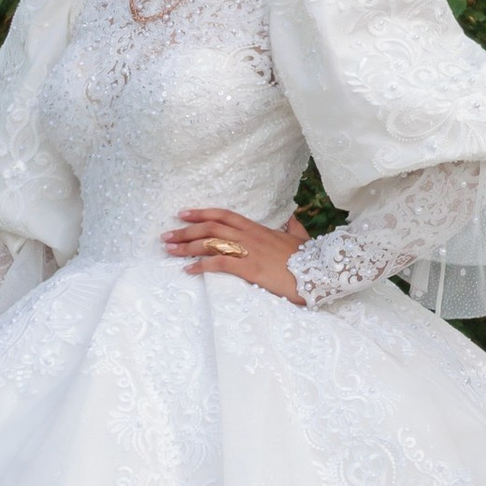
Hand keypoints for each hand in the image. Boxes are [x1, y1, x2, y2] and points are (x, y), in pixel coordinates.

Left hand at [163, 207, 307, 303]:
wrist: (319, 271)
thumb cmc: (308, 258)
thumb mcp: (299, 238)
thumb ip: (293, 228)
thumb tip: (293, 218)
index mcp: (258, 229)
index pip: (223, 215)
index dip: (201, 213)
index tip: (183, 214)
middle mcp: (249, 236)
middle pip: (211, 227)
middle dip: (186, 231)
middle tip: (167, 235)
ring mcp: (249, 251)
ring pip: (211, 243)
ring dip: (187, 246)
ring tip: (170, 250)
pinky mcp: (250, 268)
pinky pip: (220, 264)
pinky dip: (202, 265)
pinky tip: (189, 269)